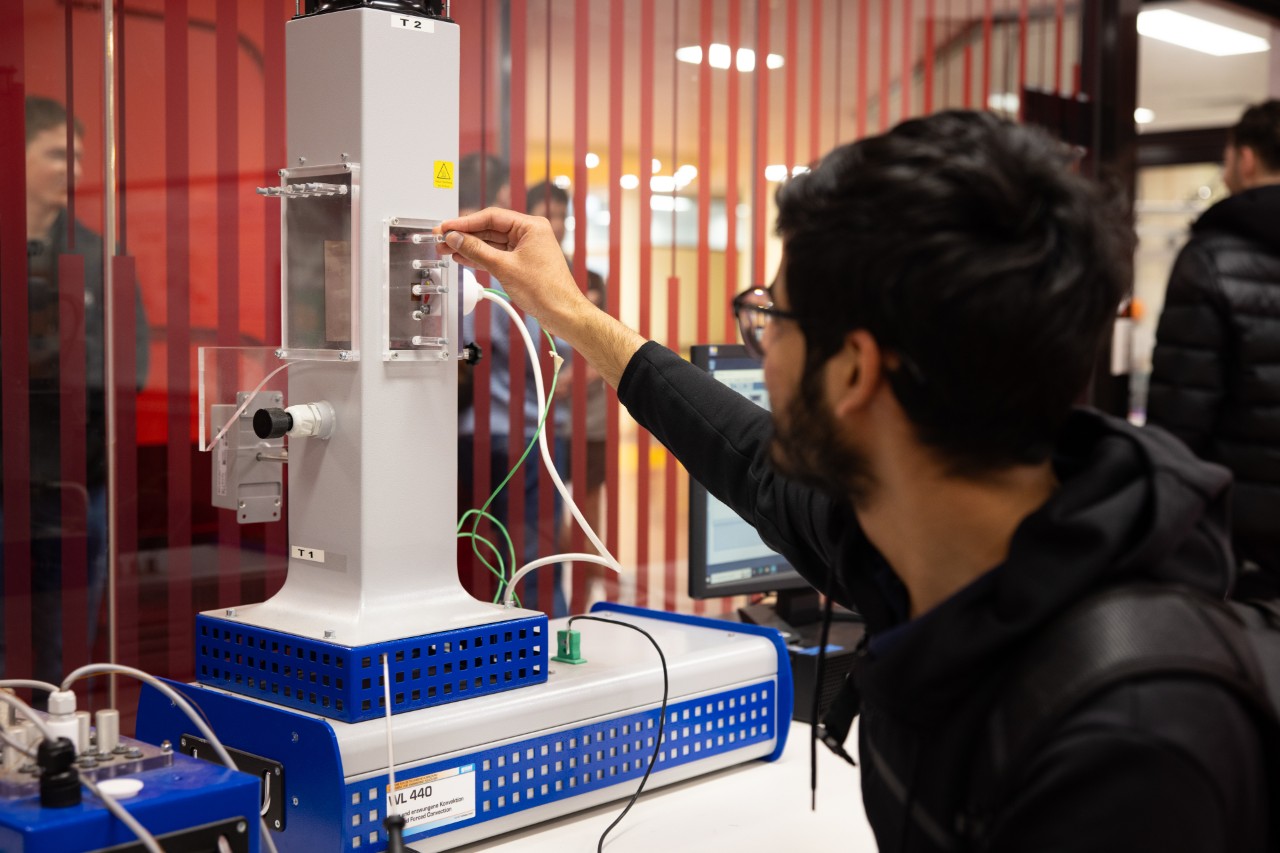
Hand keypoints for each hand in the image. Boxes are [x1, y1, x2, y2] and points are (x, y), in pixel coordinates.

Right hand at [437, 208, 592, 341]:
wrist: (562, 313)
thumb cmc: (546, 290)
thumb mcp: (504, 267)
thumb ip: (477, 251)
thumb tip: (456, 238)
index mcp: (531, 226)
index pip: (491, 217)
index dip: (465, 222)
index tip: (446, 227)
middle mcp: (529, 234)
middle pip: (489, 229)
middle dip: (465, 235)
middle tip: (441, 238)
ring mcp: (526, 249)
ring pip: (491, 243)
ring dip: (469, 247)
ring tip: (446, 249)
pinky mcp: (522, 263)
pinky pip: (496, 255)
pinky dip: (480, 257)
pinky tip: (462, 257)